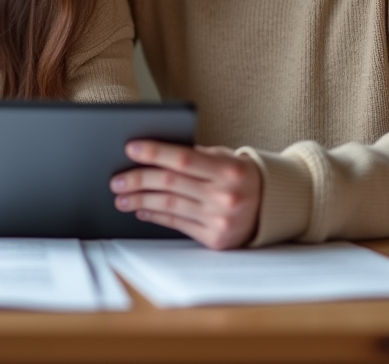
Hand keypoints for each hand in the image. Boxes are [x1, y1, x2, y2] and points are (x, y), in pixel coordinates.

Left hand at [110, 141, 261, 249]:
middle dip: (138, 180)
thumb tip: (150, 155)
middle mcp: (226, 196)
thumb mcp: (224, 158)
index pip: (184, 158)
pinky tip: (142, 209)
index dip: (155, 152)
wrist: (272, 207)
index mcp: (229, 170)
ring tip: (121, 197)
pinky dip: (156, 215)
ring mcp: (221, 220)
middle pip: (171, 184)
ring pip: (169, 206)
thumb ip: (194, 155)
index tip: (130, 148)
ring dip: (140, 200)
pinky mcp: (215, 240)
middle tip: (116, 179)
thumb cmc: (240, 175)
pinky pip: (177, 225)